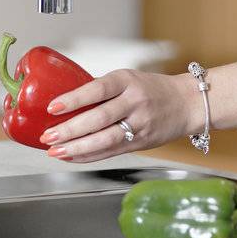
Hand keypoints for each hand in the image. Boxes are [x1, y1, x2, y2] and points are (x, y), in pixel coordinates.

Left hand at [39, 68, 200, 163]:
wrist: (188, 103)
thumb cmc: (152, 89)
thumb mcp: (129, 79)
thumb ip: (103, 91)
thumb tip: (66, 102)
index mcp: (128, 81)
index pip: (97, 89)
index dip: (74, 99)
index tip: (52, 107)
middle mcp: (135, 101)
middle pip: (99, 118)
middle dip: (70, 130)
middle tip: (48, 136)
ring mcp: (140, 123)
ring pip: (105, 139)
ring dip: (77, 148)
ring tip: (55, 151)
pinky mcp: (142, 142)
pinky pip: (112, 151)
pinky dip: (89, 156)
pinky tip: (73, 157)